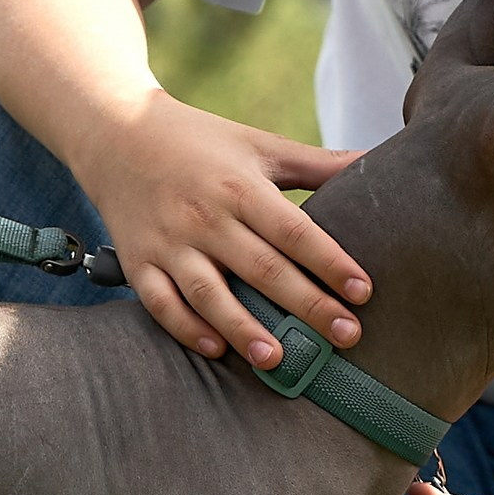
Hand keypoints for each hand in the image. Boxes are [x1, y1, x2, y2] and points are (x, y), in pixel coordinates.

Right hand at [80, 90, 369, 371]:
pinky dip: (187, 329)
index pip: (293, 230)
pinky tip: (218, 350)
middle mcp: (204, 217)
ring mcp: (168, 243)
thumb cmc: (201, 141)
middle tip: (347, 336)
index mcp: (239, 187)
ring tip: (278, 360)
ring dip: (243, 328)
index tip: (363, 291)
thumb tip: (378, 160)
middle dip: (306, 305)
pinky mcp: (138, 262)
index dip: (329, 262)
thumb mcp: (259, 144)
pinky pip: (161, 304)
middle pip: (261, 268)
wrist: (115, 134)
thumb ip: (318, 163)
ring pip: (208, 294)